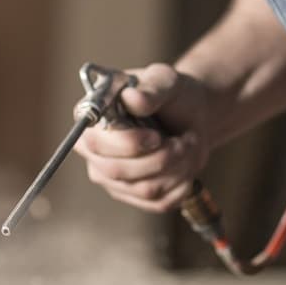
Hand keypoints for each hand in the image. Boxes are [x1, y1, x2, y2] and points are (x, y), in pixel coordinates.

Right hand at [73, 63, 213, 213]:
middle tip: (183, 140)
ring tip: (188, 145)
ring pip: (144, 188)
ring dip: (177, 167)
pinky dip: (182, 184)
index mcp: (92, 118)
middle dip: (159, 158)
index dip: (127, 144)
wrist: (193, 117)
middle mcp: (93, 151)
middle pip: (116, 171)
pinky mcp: (133, 196)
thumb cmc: (173, 95)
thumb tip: (132, 97)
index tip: (156, 135)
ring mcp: (111, 177)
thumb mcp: (167, 82)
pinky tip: (185, 164)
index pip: (93, 143)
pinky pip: (159, 202)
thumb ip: (151, 89)